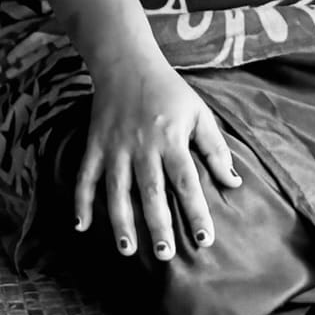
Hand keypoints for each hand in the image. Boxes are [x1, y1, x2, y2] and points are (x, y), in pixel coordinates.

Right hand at [75, 53, 240, 259]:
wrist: (125, 61)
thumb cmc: (168, 90)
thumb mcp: (199, 113)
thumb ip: (216, 149)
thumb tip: (234, 183)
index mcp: (171, 139)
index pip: (186, 182)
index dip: (196, 211)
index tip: (205, 240)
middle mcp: (142, 145)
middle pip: (150, 191)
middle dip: (157, 224)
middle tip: (164, 254)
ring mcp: (115, 146)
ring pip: (117, 189)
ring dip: (120, 221)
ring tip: (127, 250)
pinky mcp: (94, 144)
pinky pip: (86, 175)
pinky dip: (81, 200)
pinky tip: (82, 226)